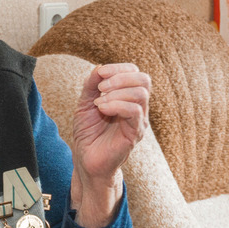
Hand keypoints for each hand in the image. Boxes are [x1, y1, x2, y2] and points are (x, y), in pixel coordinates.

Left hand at [71, 63, 150, 225]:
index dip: (119, 68)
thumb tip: (100, 68)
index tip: (100, 74)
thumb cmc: (88, 132)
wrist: (86, 159)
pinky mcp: (135, 133)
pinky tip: (102, 109)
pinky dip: (117, 105)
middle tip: (100, 88)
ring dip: (117, 92)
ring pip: (141, 94)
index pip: (136, 73)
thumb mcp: (85, 103)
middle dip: (120, 77)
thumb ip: (91, 85)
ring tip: (98, 103)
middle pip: (144, 80)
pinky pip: (135, 112)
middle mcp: (138, 107)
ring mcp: (139, 121)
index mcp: (127, 98)